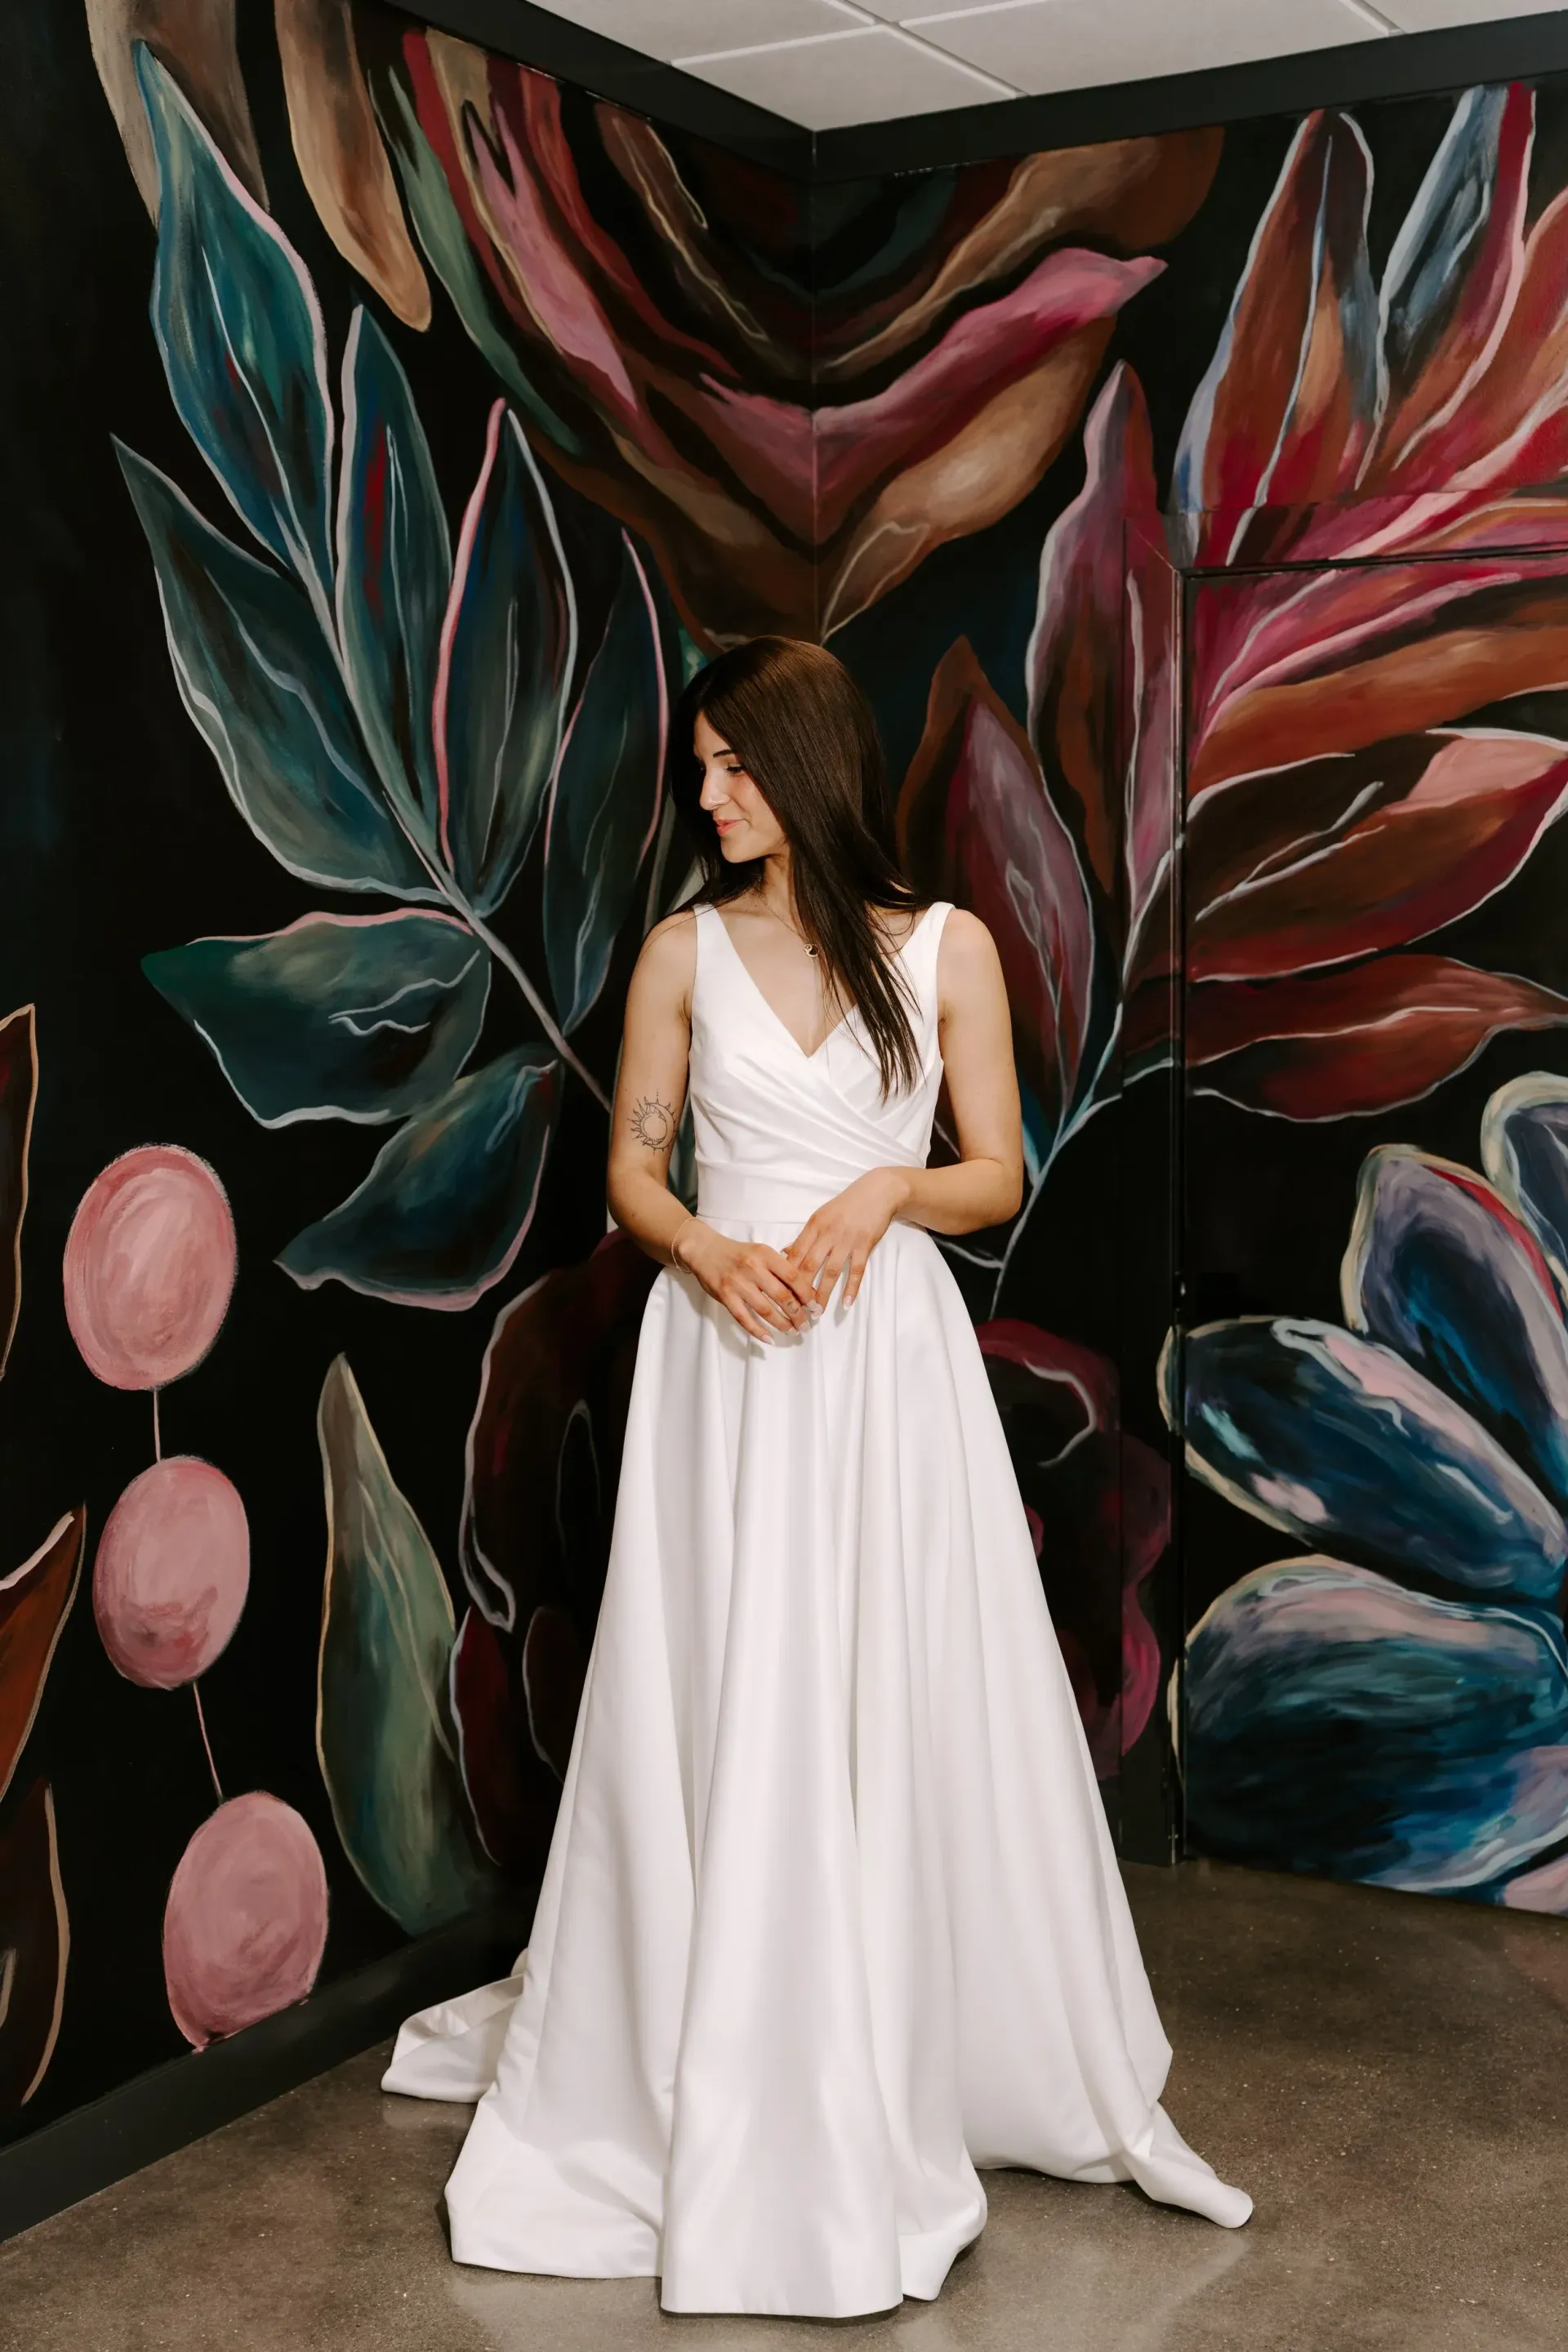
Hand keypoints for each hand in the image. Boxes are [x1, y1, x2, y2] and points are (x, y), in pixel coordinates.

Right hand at [673, 1218, 817, 1343]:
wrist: (705, 1250)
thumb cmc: (737, 1253)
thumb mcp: (761, 1251)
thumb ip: (779, 1267)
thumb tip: (803, 1290)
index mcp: (766, 1254)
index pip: (793, 1277)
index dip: (807, 1294)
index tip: (814, 1307)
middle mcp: (753, 1268)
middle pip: (782, 1296)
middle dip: (797, 1314)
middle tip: (805, 1325)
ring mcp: (738, 1283)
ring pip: (765, 1310)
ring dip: (781, 1324)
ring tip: (792, 1332)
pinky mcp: (725, 1296)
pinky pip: (744, 1318)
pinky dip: (758, 1331)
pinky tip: (769, 1339)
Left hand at [785, 1169, 910, 1309]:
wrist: (878, 1191)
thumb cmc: (847, 1205)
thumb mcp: (821, 1216)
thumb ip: (805, 1236)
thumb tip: (784, 1252)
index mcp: (814, 1226)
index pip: (795, 1254)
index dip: (787, 1275)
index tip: (781, 1293)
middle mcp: (828, 1233)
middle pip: (809, 1265)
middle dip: (801, 1290)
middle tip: (796, 1310)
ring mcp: (847, 1240)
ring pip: (831, 1271)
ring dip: (823, 1293)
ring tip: (816, 1312)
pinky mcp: (865, 1245)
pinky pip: (856, 1270)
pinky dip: (851, 1287)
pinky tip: (846, 1303)